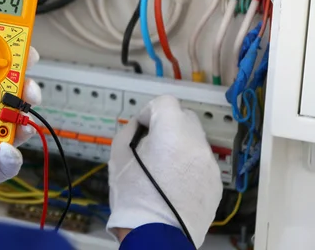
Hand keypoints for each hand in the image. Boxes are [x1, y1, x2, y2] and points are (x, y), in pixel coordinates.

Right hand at [107, 96, 222, 247]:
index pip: (166, 102)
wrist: (156, 234)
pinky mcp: (216, 182)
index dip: (150, 111)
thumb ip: (130, 130)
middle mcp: (196, 143)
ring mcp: (209, 163)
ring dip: (180, 145)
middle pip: (184, 117)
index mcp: (171, 133)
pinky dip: (190, 165)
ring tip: (164, 167)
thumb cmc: (134, 195)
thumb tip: (141, 126)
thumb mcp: (118, 155)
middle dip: (168, 125)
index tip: (143, 128)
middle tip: (152, 145)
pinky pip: (202, 162)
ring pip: (195, 140)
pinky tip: (175, 182)